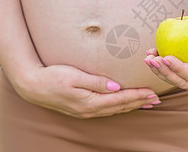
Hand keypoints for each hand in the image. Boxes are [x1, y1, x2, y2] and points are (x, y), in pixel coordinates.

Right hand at [10, 64, 159, 118]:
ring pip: (115, 109)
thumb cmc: (52, 77)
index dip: (138, 96)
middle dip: (139, 102)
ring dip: (131, 105)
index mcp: (90, 102)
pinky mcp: (82, 109)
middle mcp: (90, 110)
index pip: (121, 99)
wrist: (32, 86)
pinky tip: (123, 103)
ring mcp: (86, 112)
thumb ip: (96, 82)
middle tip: (156, 98)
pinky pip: (106, 109)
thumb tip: (116, 86)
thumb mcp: (74, 76)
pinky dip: (119, 106)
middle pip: (121, 106)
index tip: (152, 92)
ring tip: (145, 102)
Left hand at [143, 16, 187, 90]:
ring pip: (174, 78)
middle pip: (182, 81)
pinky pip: (172, 69)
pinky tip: (150, 52)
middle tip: (152, 60)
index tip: (166, 57)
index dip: (179, 69)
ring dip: (159, 70)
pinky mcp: (187, 69)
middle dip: (165, 72)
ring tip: (148, 59)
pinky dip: (160, 63)